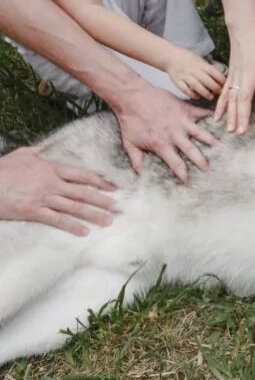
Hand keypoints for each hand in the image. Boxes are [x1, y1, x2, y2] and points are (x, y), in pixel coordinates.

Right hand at [0, 147, 116, 235]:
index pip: (81, 175)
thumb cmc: (2, 169)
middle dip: (102, 200)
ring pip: (74, 206)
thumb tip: (47, 147)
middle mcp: (51, 183)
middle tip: (119, 208)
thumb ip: (38, 151)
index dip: (99, 182)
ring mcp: (43, 197)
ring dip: (93, 214)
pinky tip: (83, 232)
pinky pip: (56, 219)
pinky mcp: (33, 211)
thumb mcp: (22, 154)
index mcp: (50, 168)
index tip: (113, 188)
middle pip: (82, 192)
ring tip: (108, 221)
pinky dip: (71, 226)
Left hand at [112, 85, 218, 184]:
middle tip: (210, 169)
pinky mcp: (184, 109)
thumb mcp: (129, 143)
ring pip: (201, 133)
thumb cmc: (130, 120)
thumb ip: (136, 159)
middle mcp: (175, 135)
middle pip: (192, 151)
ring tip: (221, 146)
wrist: (131, 97)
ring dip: (211, 140)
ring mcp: (181, 121)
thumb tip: (139, 173)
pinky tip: (220, 119)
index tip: (189, 183)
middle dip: (202, 161)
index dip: (184, 175)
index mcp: (162, 145)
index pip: (176, 164)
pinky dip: (211, 115)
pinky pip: (201, 113)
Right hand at [163, 46, 225, 100]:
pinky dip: (192, 94)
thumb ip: (210, 70)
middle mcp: (194, 70)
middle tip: (220, 93)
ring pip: (197, 86)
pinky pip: (185, 90)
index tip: (227, 86)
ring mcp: (185, 76)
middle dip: (216, 88)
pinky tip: (197, 96)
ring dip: (205, 93)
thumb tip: (223, 80)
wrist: (170, 56)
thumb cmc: (189, 60)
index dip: (222, 81)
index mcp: (202, 65)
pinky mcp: (177, 81)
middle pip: (207, 81)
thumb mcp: (201, 61)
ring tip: (210, 97)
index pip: (215, 73)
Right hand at [214, 27, 254, 133]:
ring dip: (230, 115)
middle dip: (242, 117)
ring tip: (230, 130)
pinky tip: (217, 118)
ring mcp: (236, 76)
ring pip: (232, 99)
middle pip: (244, 99)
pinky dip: (220, 106)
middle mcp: (248, 76)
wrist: (246, 30)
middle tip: (241, 132)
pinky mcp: (229, 76)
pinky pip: (224, 93)